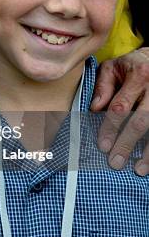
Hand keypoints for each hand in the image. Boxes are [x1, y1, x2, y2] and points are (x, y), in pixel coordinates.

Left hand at [91, 48, 148, 175]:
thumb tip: (94, 108)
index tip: (102, 146)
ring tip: (139, 170)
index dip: (110, 127)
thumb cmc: (132, 66)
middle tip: (115, 162)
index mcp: (139, 75)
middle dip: (127, 143)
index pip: (121, 106)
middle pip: (142, 121)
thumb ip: (103, 86)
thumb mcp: (113, 67)